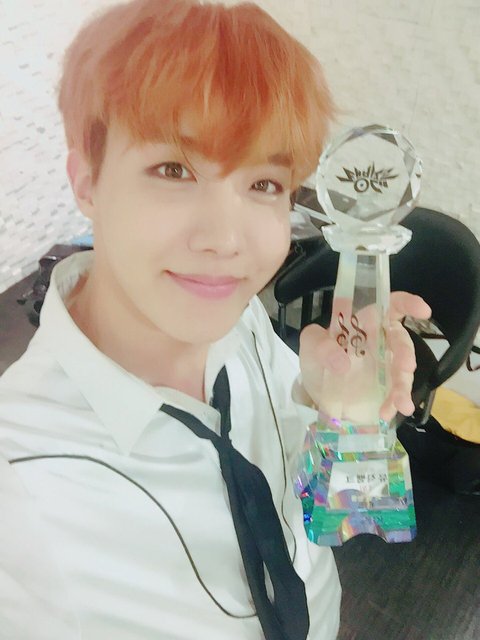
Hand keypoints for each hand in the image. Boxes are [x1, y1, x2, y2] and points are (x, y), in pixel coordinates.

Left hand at [298, 292, 431, 420]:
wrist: (315, 391)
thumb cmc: (316, 357)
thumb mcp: (310, 345)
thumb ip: (321, 345)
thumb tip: (342, 363)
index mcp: (365, 322)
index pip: (390, 305)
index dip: (408, 304)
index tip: (423, 310)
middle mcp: (380, 341)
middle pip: (401, 341)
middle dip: (406, 354)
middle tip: (405, 368)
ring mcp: (385, 365)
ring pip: (403, 370)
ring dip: (404, 386)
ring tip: (400, 404)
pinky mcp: (386, 387)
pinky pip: (396, 392)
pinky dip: (395, 403)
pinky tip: (387, 412)